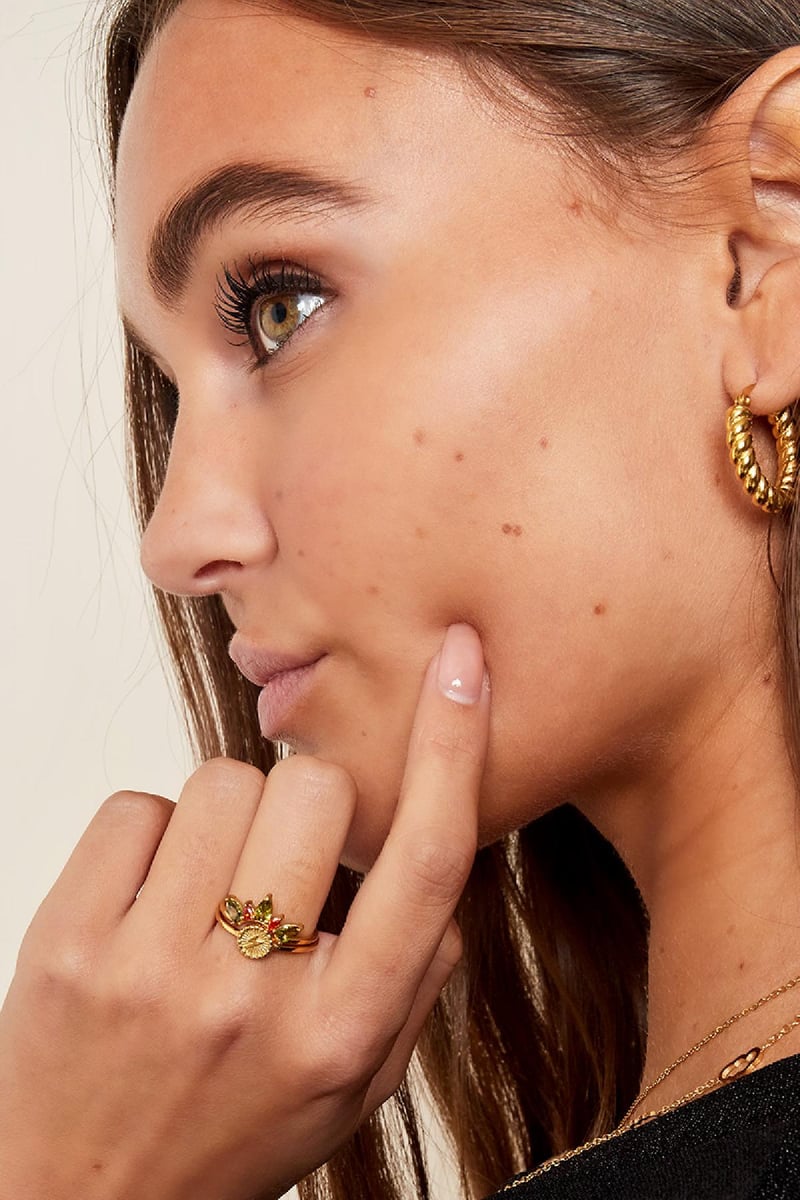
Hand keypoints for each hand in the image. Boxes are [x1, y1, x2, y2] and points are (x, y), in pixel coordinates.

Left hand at [0, 624, 488, 1199]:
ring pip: (223, 781)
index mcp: (341, 1031)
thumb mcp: (355, 1085)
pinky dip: (153, 835)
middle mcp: (250, 999)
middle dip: (309, 802)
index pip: (425, 861)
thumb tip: (437, 851)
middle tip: (284, 862)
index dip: (454, 747)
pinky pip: (138, 804)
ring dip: (230, 817)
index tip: (460, 661)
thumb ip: (413, 976)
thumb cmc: (229, 1132)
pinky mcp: (70, 941)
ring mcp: (151, 969)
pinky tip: (150, 901)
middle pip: (313, 790)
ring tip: (211, 891)